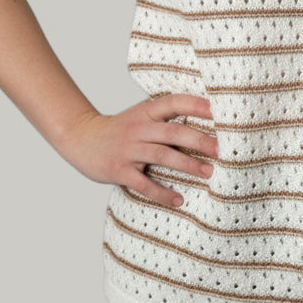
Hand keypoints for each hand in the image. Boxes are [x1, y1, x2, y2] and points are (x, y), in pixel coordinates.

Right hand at [58, 94, 216, 208]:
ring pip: (162, 155)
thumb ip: (164, 118)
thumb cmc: (120, 129)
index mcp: (146, 111)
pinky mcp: (118, 170)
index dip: (196, 105)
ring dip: (187, 165)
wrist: (81, 138)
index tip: (218, 111)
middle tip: (221, 150)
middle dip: (199, 141)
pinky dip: (161, 192)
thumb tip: (203, 122)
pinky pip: (143, 183)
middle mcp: (138, 128)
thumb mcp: (140, 116)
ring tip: (208, 173)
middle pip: (173, 131)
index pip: (174, 102)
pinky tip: (178, 199)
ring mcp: (128, 149)